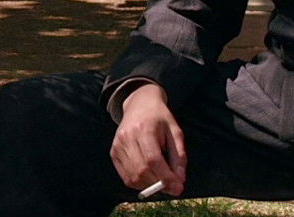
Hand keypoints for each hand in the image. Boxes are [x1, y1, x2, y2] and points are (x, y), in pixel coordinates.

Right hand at [109, 83, 186, 197]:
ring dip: (150, 186)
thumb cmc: (160, 119)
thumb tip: (179, 180)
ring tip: (161, 181)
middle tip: (173, 187)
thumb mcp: (175, 132)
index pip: (153, 160)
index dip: (166, 177)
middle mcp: (127, 137)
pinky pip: (125, 177)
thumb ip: (179, 156)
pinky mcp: (113, 152)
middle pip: (142, 171)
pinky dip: (139, 183)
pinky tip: (149, 177)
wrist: (139, 104)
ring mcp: (117, 145)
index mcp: (144, 129)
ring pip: (133, 177)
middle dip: (159, 185)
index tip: (178, 188)